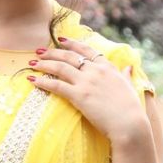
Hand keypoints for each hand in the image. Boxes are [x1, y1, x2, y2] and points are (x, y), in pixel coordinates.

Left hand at [27, 37, 148, 141]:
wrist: (129, 124)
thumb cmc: (130, 109)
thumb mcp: (128, 87)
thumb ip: (125, 75)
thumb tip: (129, 68)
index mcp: (107, 67)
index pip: (87, 50)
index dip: (72, 43)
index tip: (61, 39)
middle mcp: (95, 71)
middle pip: (69, 56)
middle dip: (52, 52)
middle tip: (39, 51)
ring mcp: (86, 82)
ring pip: (60, 68)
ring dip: (44, 64)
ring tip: (32, 63)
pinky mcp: (79, 96)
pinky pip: (57, 86)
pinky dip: (43, 82)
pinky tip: (33, 81)